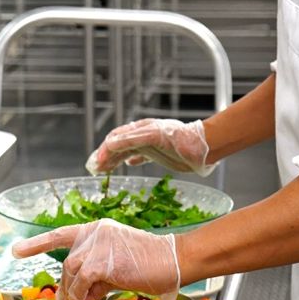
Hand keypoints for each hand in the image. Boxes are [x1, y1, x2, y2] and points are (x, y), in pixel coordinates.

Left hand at [11, 218, 180, 299]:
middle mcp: (94, 232)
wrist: (173, 261)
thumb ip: (92, 280)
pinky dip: (80, 295)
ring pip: (71, 272)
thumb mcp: (115, 271)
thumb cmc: (148, 266)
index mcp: (97, 230)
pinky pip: (81, 282)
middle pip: (67, 263)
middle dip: (65, 287)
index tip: (16, 251)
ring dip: (74, 293)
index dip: (37, 244)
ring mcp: (98, 244)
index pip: (61, 234)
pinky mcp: (102, 260)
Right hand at [85, 118, 213, 175]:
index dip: (104, 150)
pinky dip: (131, 160)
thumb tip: (109, 143)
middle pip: (119, 145)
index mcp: (140, 129)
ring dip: (115, 160)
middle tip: (95, 169)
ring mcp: (150, 145)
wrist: (203, 147)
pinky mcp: (158, 153)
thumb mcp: (153, 138)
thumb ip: (131, 140)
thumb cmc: (180, 140)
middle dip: (105, 156)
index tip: (96, 163)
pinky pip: (140, 156)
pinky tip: (128, 165)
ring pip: (127, 151)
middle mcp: (143, 136)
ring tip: (104, 170)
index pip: (115, 138)